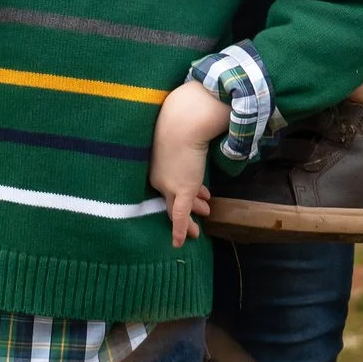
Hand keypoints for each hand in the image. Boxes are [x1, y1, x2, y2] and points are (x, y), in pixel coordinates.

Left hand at [148, 80, 229, 246]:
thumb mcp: (182, 132)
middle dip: (188, 203)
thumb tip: (199, 134)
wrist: (184, 120)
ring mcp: (168, 186)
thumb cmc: (185, 119)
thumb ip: (186, 140)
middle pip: (170, 196)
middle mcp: (158, 177)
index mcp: (156, 163)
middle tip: (203, 209)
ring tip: (206, 212)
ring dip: (192, 214)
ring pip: (176, 208)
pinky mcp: (180, 191)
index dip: (187, 188)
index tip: (199, 191)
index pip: (170, 182)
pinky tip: (181, 242)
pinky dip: (180, 230)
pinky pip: (179, 216)